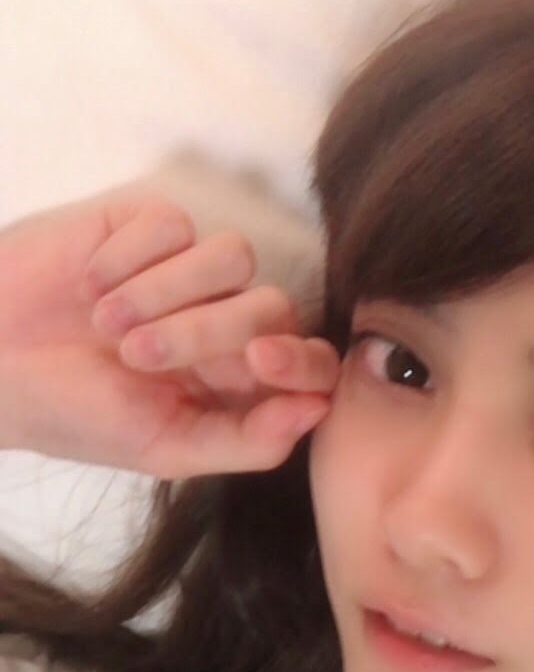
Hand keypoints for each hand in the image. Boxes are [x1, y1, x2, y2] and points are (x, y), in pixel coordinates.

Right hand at [0, 189, 340, 475]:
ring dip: (162, 294)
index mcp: (240, 385)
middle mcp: (226, 324)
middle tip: (134, 356)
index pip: (312, 363)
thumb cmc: (75, 415)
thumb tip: (319, 411)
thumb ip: (248, 442)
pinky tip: (89, 285)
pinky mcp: (148, 226)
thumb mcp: (163, 448)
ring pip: (232, 258)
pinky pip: (173, 223)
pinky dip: (125, 260)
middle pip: (273, 306)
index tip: (259, 360)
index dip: (301, 358)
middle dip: (206, 332)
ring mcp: (190, 272)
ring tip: (105, 325)